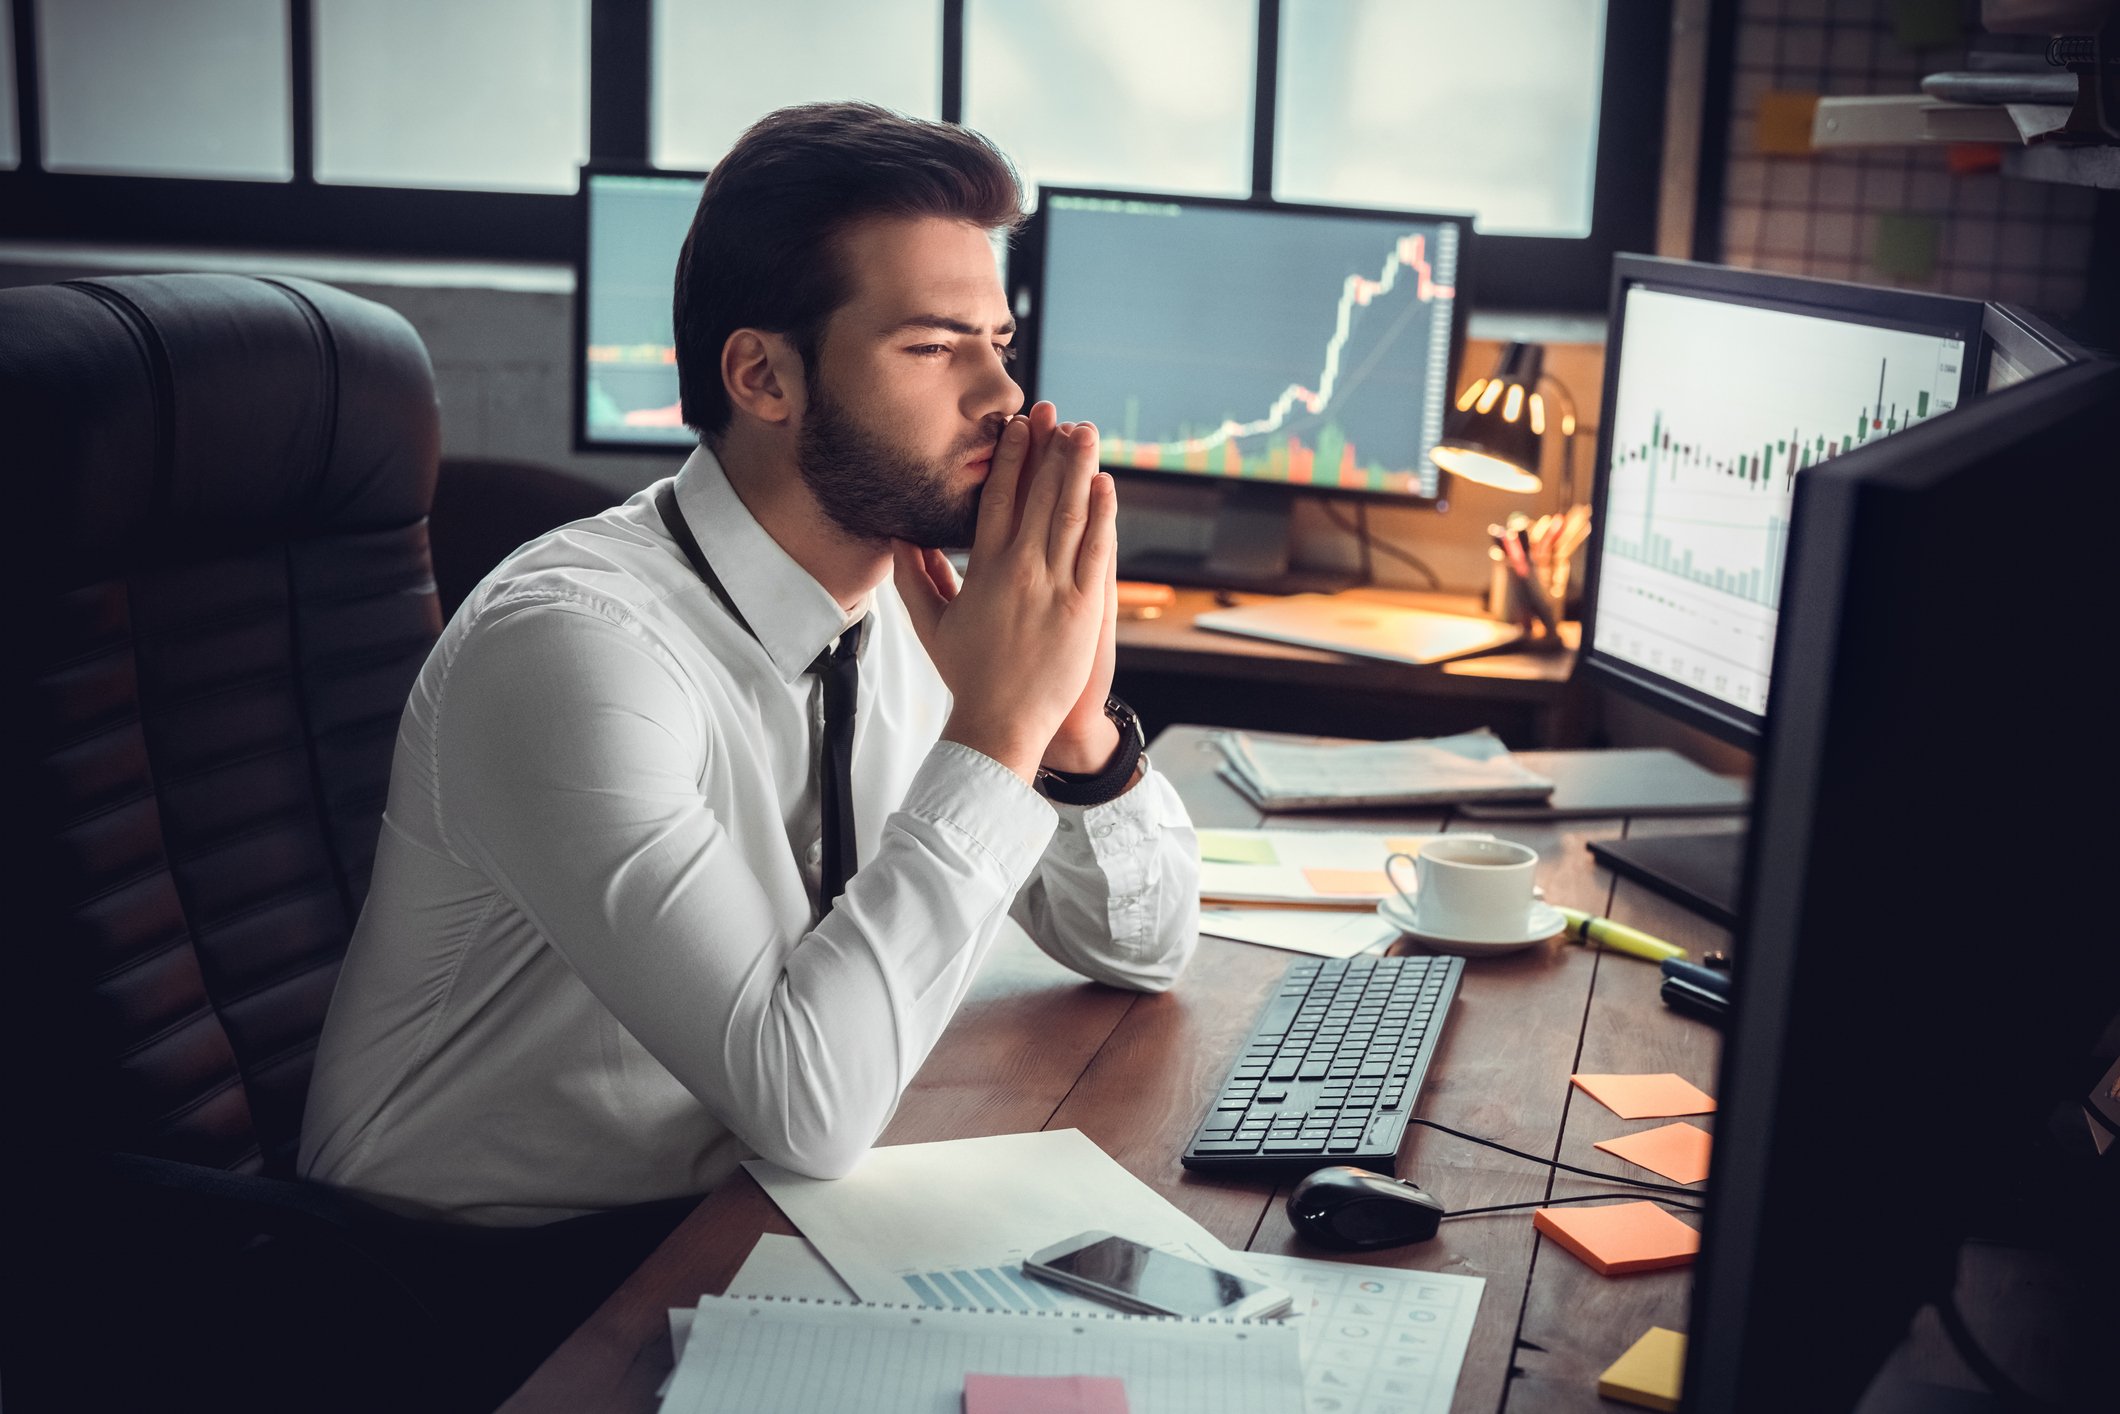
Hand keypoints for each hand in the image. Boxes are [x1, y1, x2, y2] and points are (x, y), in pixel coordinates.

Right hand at [893, 403, 1115, 783]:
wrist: (1001, 723)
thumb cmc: (968, 676)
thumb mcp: (932, 624)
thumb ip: (914, 577)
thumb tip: (897, 539)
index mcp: (985, 570)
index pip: (996, 499)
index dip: (1009, 459)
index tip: (1017, 427)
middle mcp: (1020, 570)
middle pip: (1037, 495)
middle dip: (1048, 449)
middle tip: (1057, 412)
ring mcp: (1055, 586)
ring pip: (1070, 514)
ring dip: (1078, 468)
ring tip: (1086, 432)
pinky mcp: (1084, 607)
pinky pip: (1096, 550)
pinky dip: (1103, 514)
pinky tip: (1105, 483)